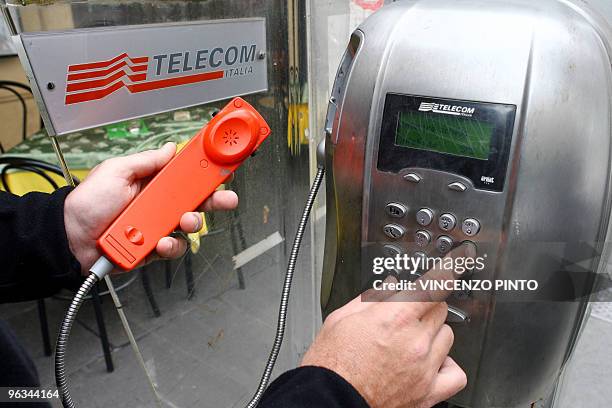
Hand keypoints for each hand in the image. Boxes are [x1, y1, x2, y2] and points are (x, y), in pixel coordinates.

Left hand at [64, 142, 237, 273]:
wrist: (69, 238)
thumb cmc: (86, 203)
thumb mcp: (116, 171)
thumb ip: (146, 161)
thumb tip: (169, 148)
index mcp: (152, 183)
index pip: (185, 175)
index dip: (205, 171)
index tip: (223, 166)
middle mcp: (158, 204)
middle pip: (195, 201)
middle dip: (215, 199)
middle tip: (227, 198)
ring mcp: (157, 227)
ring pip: (188, 226)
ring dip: (192, 223)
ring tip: (184, 222)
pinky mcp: (152, 249)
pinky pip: (172, 248)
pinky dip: (170, 246)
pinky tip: (160, 243)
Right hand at [301, 243, 474, 407]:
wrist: (329, 400)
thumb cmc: (330, 365)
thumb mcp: (341, 319)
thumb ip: (369, 299)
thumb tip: (388, 287)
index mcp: (393, 318)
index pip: (433, 285)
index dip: (446, 270)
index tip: (456, 262)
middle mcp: (414, 342)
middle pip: (440, 309)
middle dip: (425, 305)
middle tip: (407, 312)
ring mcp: (424, 369)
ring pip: (448, 336)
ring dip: (434, 332)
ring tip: (413, 339)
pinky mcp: (427, 393)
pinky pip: (456, 373)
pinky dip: (448, 365)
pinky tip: (434, 362)